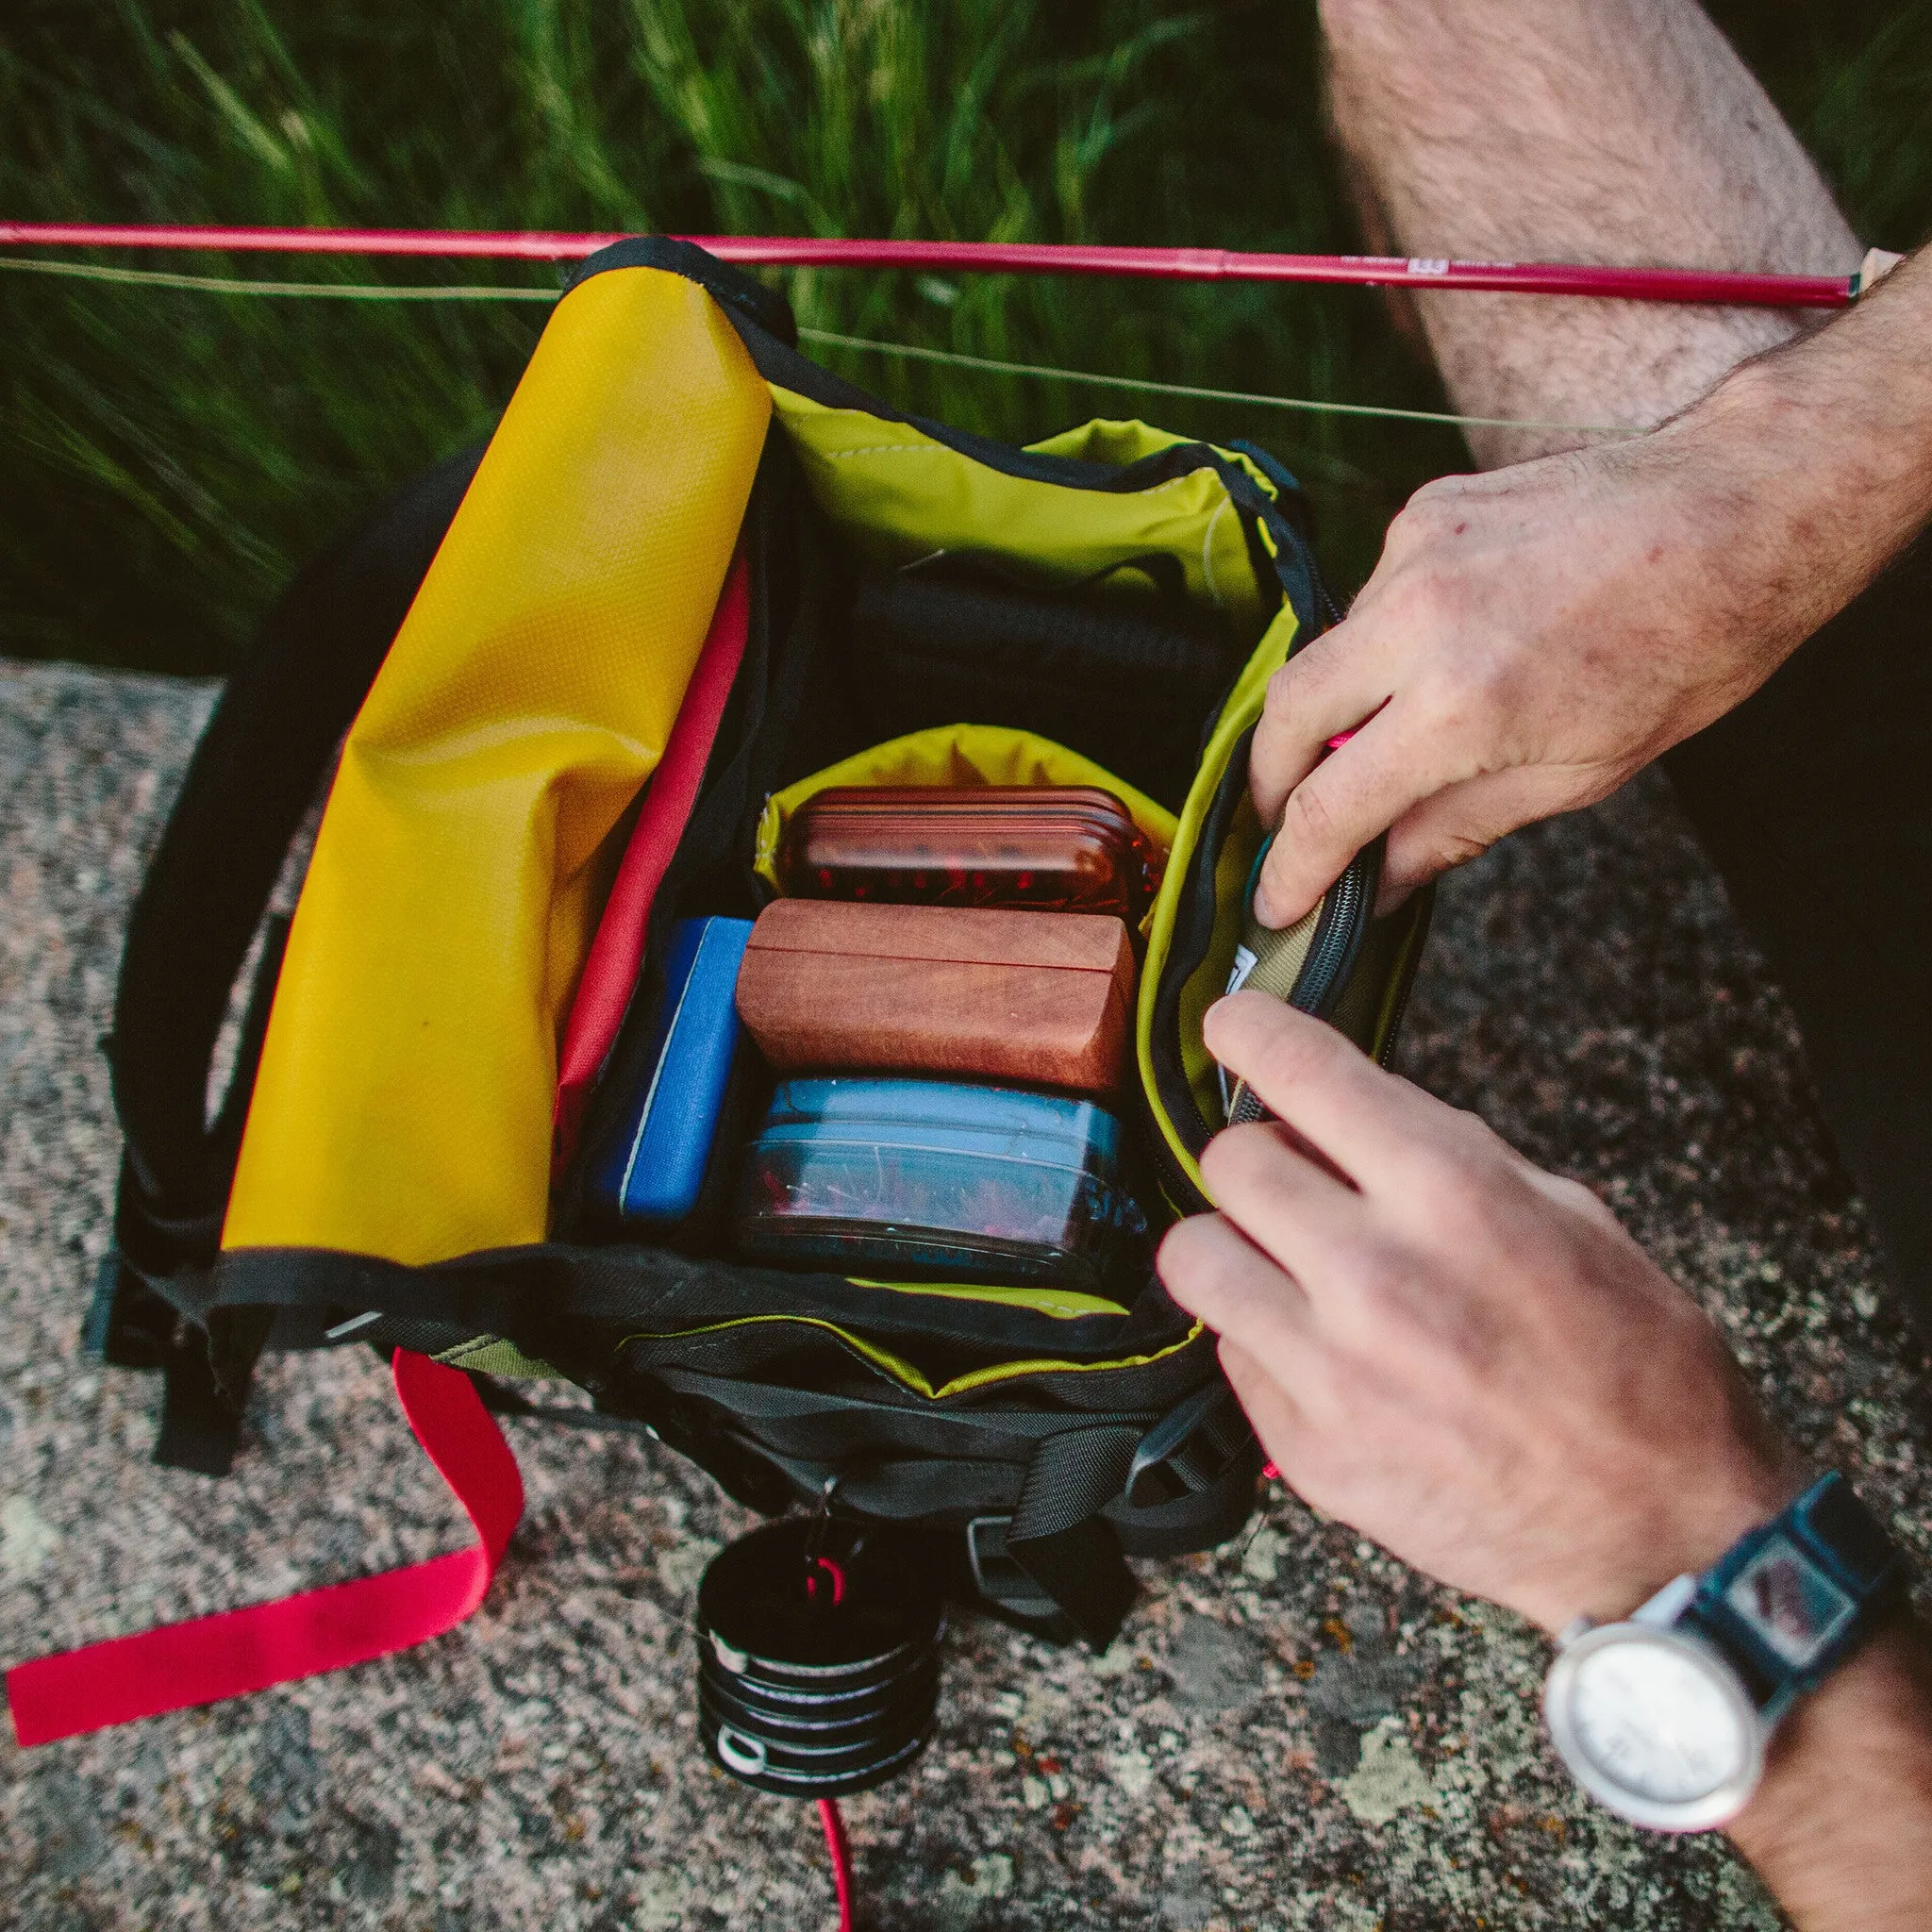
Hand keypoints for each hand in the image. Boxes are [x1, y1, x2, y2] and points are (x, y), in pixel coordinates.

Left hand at [1156, 992, 1799, 1630]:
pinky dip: (1259, 1338)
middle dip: (1260, 1157)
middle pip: (1229, 1158)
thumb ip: (1448, 1156)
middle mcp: (1376, 1273)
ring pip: (1194, 1253)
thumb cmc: (1637, 1371)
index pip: (1302, 1070)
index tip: (1233, 1024)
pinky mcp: (1308, 1448)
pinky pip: (1227, 1352)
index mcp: (1453, 1194)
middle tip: (1296, 1183)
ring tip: (1282, 1267)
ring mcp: (1332, 1368)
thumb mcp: (1571, 1218)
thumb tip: (1347, 1115)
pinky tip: (1320, 1351)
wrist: (1667, 1532)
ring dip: (1231, 1246)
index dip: (1250, 1029)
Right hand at [1248, 403, 1801, 927]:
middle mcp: (1420, 622)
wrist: (1738, 512)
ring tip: (1392, 735)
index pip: (1328, 807)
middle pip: (1285, 717)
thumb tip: (1384, 880)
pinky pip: (1369, 597)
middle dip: (1270, 782)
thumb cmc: (1685, 651)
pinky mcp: (1425, 513)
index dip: (1291, 868)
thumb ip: (1457, 828)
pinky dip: (1382, 643)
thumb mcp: (1579, 776)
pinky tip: (1439, 655)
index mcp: (1462, 707)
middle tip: (1286, 823)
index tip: (1277, 900)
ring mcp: (1415, 556)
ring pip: (1324, 652)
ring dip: (1338, 707)